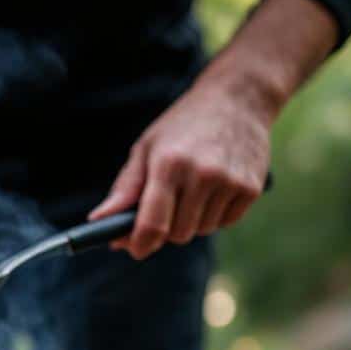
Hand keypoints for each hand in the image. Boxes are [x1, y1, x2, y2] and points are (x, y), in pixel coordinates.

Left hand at [89, 81, 270, 259]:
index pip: (153, 223)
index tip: (135, 249)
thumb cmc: (183, 126)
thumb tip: (99, 220)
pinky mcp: (251, 188)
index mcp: (169, 164)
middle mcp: (202, 175)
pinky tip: (213, 189)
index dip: (140, 243)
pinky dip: (214, 214)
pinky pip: (225, 222)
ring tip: (191, 190)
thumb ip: (125, 189)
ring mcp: (230, 182)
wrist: (238, 100)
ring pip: (201, 230)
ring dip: (191, 221)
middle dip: (166, 229)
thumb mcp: (146, 148)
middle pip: (177, 234)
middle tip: (165, 208)